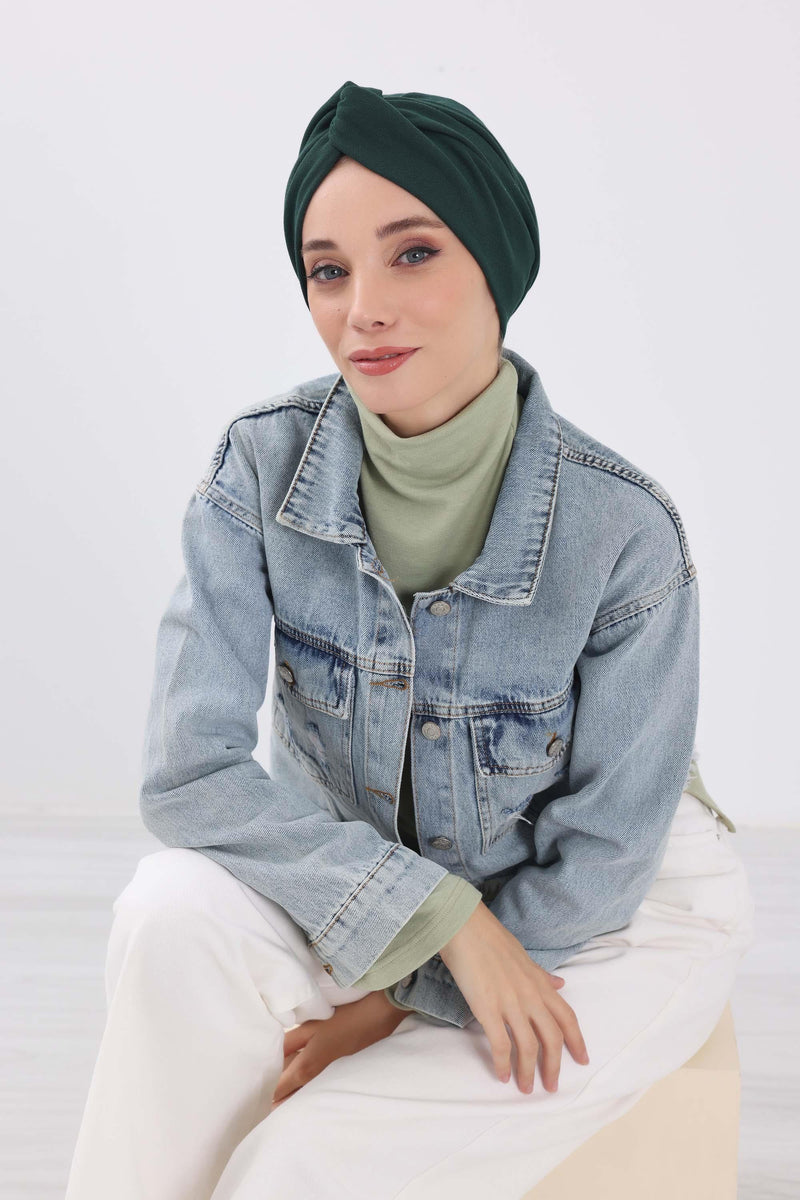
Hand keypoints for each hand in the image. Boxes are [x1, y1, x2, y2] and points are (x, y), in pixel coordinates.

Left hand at [271, 989, 406, 1109]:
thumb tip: (269, 1054)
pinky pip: (314, 1088)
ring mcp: (329, 1081)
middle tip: (261, 1090)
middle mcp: (316, 1082)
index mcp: (305, 1069)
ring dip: (289, 1094)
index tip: (253, 1088)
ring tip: (278, 1086)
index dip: (264, 1091)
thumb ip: (288, 1042)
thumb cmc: (343, 1018)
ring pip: (302, 1096)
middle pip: (288, 1100)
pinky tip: (300, 1077)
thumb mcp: (310, 1025)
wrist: (377, 1018)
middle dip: (274, 1098)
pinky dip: (304, 1088)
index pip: (277, 1092)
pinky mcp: (338, 1077)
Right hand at [438, 901, 589, 1093]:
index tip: (583, 1060)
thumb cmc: (492, 939)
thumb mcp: (524, 957)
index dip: (577, 1041)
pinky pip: (501, 1044)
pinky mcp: (487, 1009)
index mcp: (540, 983)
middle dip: (554, 1066)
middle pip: (552, 1039)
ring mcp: (510, 1003)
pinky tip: (502, 1076)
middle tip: (552, 1086)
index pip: (567, 1018)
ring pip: (529, 1046)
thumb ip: (542, 976)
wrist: (465, 927)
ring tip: (526, 1088)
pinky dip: (503, 1063)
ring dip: (529, 1072)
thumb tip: (561, 984)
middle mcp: (530, 996)